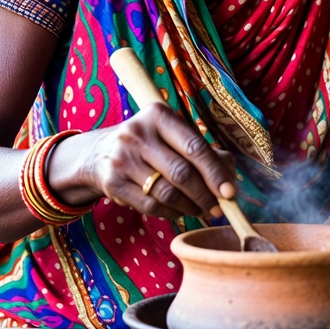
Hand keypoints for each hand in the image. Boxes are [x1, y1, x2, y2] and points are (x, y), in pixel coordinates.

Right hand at [53, 103, 236, 219]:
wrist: (99, 153)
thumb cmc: (151, 145)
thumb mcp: (173, 136)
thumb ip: (205, 153)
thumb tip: (230, 180)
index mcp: (158, 115)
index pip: (194, 145)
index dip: (215, 172)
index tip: (230, 193)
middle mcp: (137, 133)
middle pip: (181, 173)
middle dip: (205, 195)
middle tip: (217, 209)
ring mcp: (122, 158)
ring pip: (167, 193)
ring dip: (190, 207)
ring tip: (201, 210)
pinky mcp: (113, 182)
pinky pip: (151, 206)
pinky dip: (171, 213)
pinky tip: (178, 210)